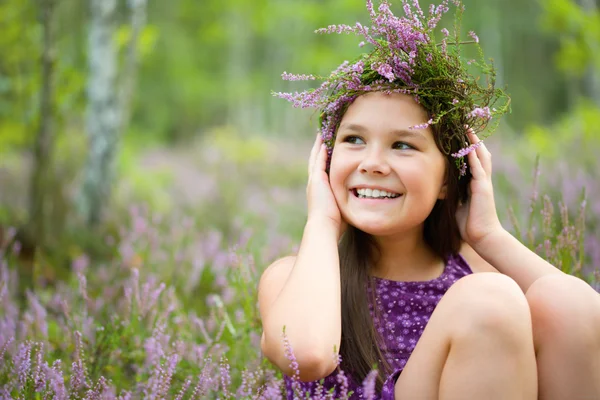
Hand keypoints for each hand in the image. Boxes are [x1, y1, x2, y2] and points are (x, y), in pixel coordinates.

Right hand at [306, 133, 346, 238]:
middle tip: (321, 137)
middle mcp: (314, 184)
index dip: (323, 161)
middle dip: (318, 150)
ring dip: (318, 146)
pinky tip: (323, 141)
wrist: (324, 227)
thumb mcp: (343, 209)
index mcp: (319, 191)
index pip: (320, 171)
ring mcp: (314, 181)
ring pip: (315, 158)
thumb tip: (361, 204)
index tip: (327, 151)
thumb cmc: (336, 224)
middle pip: (315, 162)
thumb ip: (348, 203)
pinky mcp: (317, 179)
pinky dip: (320, 150)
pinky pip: (318, 160)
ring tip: (321, 134)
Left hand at [455, 128, 503, 248]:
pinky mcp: (483, 188)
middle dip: (471, 138)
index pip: (470, 159)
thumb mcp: (455, 205)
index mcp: (474, 183)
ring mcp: (483, 183)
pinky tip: (470, 146)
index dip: (465, 146)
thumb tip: (437, 190)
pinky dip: (474, 156)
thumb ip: (450, 195)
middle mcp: (481, 179)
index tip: (457, 134)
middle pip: (478, 153)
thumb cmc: (469, 225)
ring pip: (480, 156)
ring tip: (467, 127)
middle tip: (464, 122)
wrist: (483, 237)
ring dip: (474, 142)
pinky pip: (479, 168)